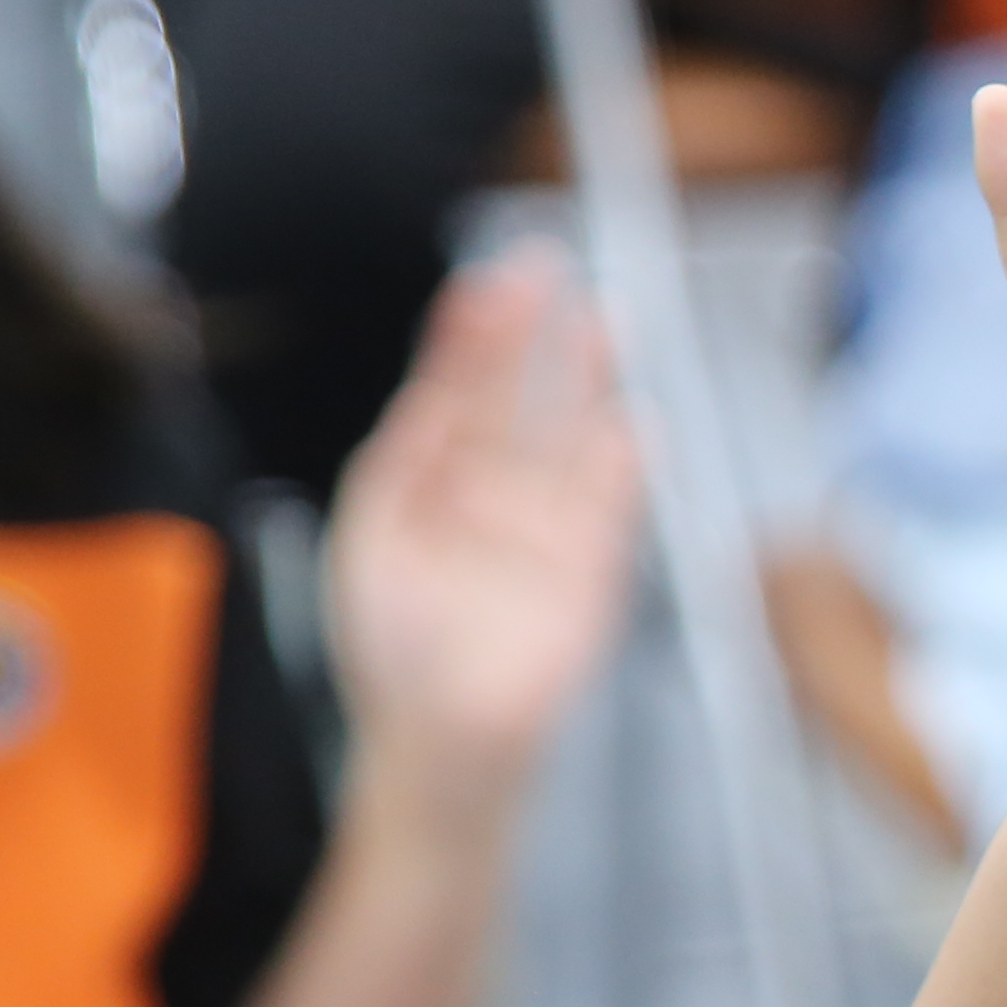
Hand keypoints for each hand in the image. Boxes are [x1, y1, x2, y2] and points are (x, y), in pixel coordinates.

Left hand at [325, 250, 644, 813]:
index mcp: (423, 482)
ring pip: (570, 436)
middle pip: (515, 399)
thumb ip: (406, 466)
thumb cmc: (394, 648)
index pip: (452, 392)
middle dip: (530, 336)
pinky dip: (622, 463)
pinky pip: (610, 504)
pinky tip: (632, 420)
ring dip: (587, 381)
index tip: (488, 281)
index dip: (470, 337)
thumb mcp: (374, 537)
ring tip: (608, 317)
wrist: (442, 738)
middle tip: (546, 268)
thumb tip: (440, 400)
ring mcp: (543, 529)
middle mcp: (486, 495)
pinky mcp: (590, 571)